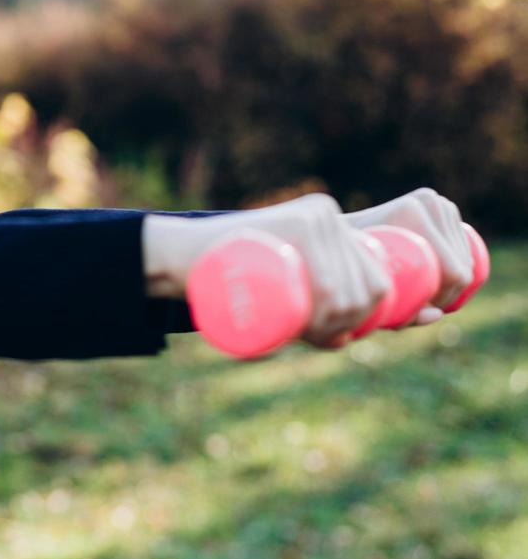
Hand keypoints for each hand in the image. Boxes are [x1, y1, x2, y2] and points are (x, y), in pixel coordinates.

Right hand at [146, 193, 393, 350]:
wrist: (181, 252)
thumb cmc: (228, 276)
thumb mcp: (275, 281)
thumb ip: (305, 301)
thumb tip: (348, 342)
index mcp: (339, 227)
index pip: (377, 280)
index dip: (364, 320)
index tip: (329, 339)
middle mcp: (331, 217)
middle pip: (364, 287)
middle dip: (347, 326)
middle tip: (310, 339)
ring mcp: (313, 217)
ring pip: (347, 289)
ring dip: (335, 325)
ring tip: (305, 334)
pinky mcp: (293, 222)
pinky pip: (326, 280)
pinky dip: (328, 309)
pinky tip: (313, 322)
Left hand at [343, 188, 475, 323]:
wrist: (339, 229)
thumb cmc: (347, 262)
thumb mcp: (367, 289)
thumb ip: (400, 313)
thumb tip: (438, 315)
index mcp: (412, 213)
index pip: (453, 272)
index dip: (447, 298)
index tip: (425, 309)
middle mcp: (429, 202)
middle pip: (462, 264)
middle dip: (451, 291)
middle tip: (426, 304)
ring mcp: (438, 201)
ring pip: (466, 255)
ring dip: (455, 279)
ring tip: (428, 292)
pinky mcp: (441, 205)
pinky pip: (463, 244)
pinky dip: (460, 264)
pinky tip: (444, 277)